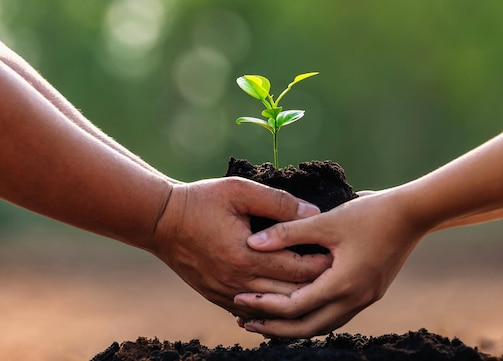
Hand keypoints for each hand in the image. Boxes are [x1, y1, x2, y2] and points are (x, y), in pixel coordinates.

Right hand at [148, 177, 332, 317]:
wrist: (160, 221)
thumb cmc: (201, 201)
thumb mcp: (240, 191)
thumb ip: (278, 202)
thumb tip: (314, 213)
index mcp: (247, 256)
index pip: (299, 269)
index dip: (323, 265)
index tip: (341, 256)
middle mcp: (239, 282)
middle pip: (291, 294)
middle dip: (317, 285)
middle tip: (338, 274)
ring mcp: (227, 294)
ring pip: (273, 308)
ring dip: (296, 300)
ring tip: (319, 288)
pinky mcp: (217, 297)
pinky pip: (252, 312)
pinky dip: (273, 308)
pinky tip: (287, 300)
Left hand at [234, 189, 426, 337]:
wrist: (412, 214)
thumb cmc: (369, 214)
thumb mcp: (325, 221)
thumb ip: (288, 232)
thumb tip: (252, 243)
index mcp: (343, 284)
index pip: (295, 307)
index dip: (264, 305)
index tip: (240, 298)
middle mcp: (354, 299)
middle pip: (307, 327)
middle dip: (274, 328)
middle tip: (245, 323)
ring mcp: (364, 300)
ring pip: (322, 325)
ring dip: (293, 326)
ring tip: (266, 321)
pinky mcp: (369, 293)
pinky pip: (335, 316)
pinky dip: (312, 317)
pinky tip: (298, 309)